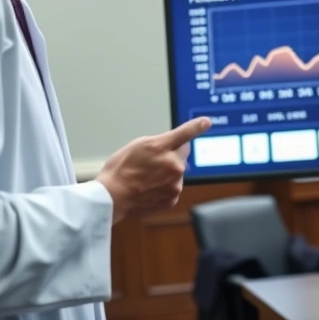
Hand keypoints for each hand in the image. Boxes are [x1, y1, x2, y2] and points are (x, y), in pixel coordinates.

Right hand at [96, 117, 211, 223]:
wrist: (112, 197)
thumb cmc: (119, 170)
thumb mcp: (137, 145)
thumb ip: (159, 142)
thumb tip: (171, 144)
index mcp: (161, 147)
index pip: (185, 133)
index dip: (197, 126)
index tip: (206, 122)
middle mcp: (172, 165)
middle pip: (182, 153)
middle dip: (173, 154)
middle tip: (154, 161)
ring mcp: (174, 183)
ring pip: (177, 172)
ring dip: (168, 172)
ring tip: (147, 177)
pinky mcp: (173, 197)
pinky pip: (173, 187)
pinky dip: (164, 187)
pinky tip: (149, 187)